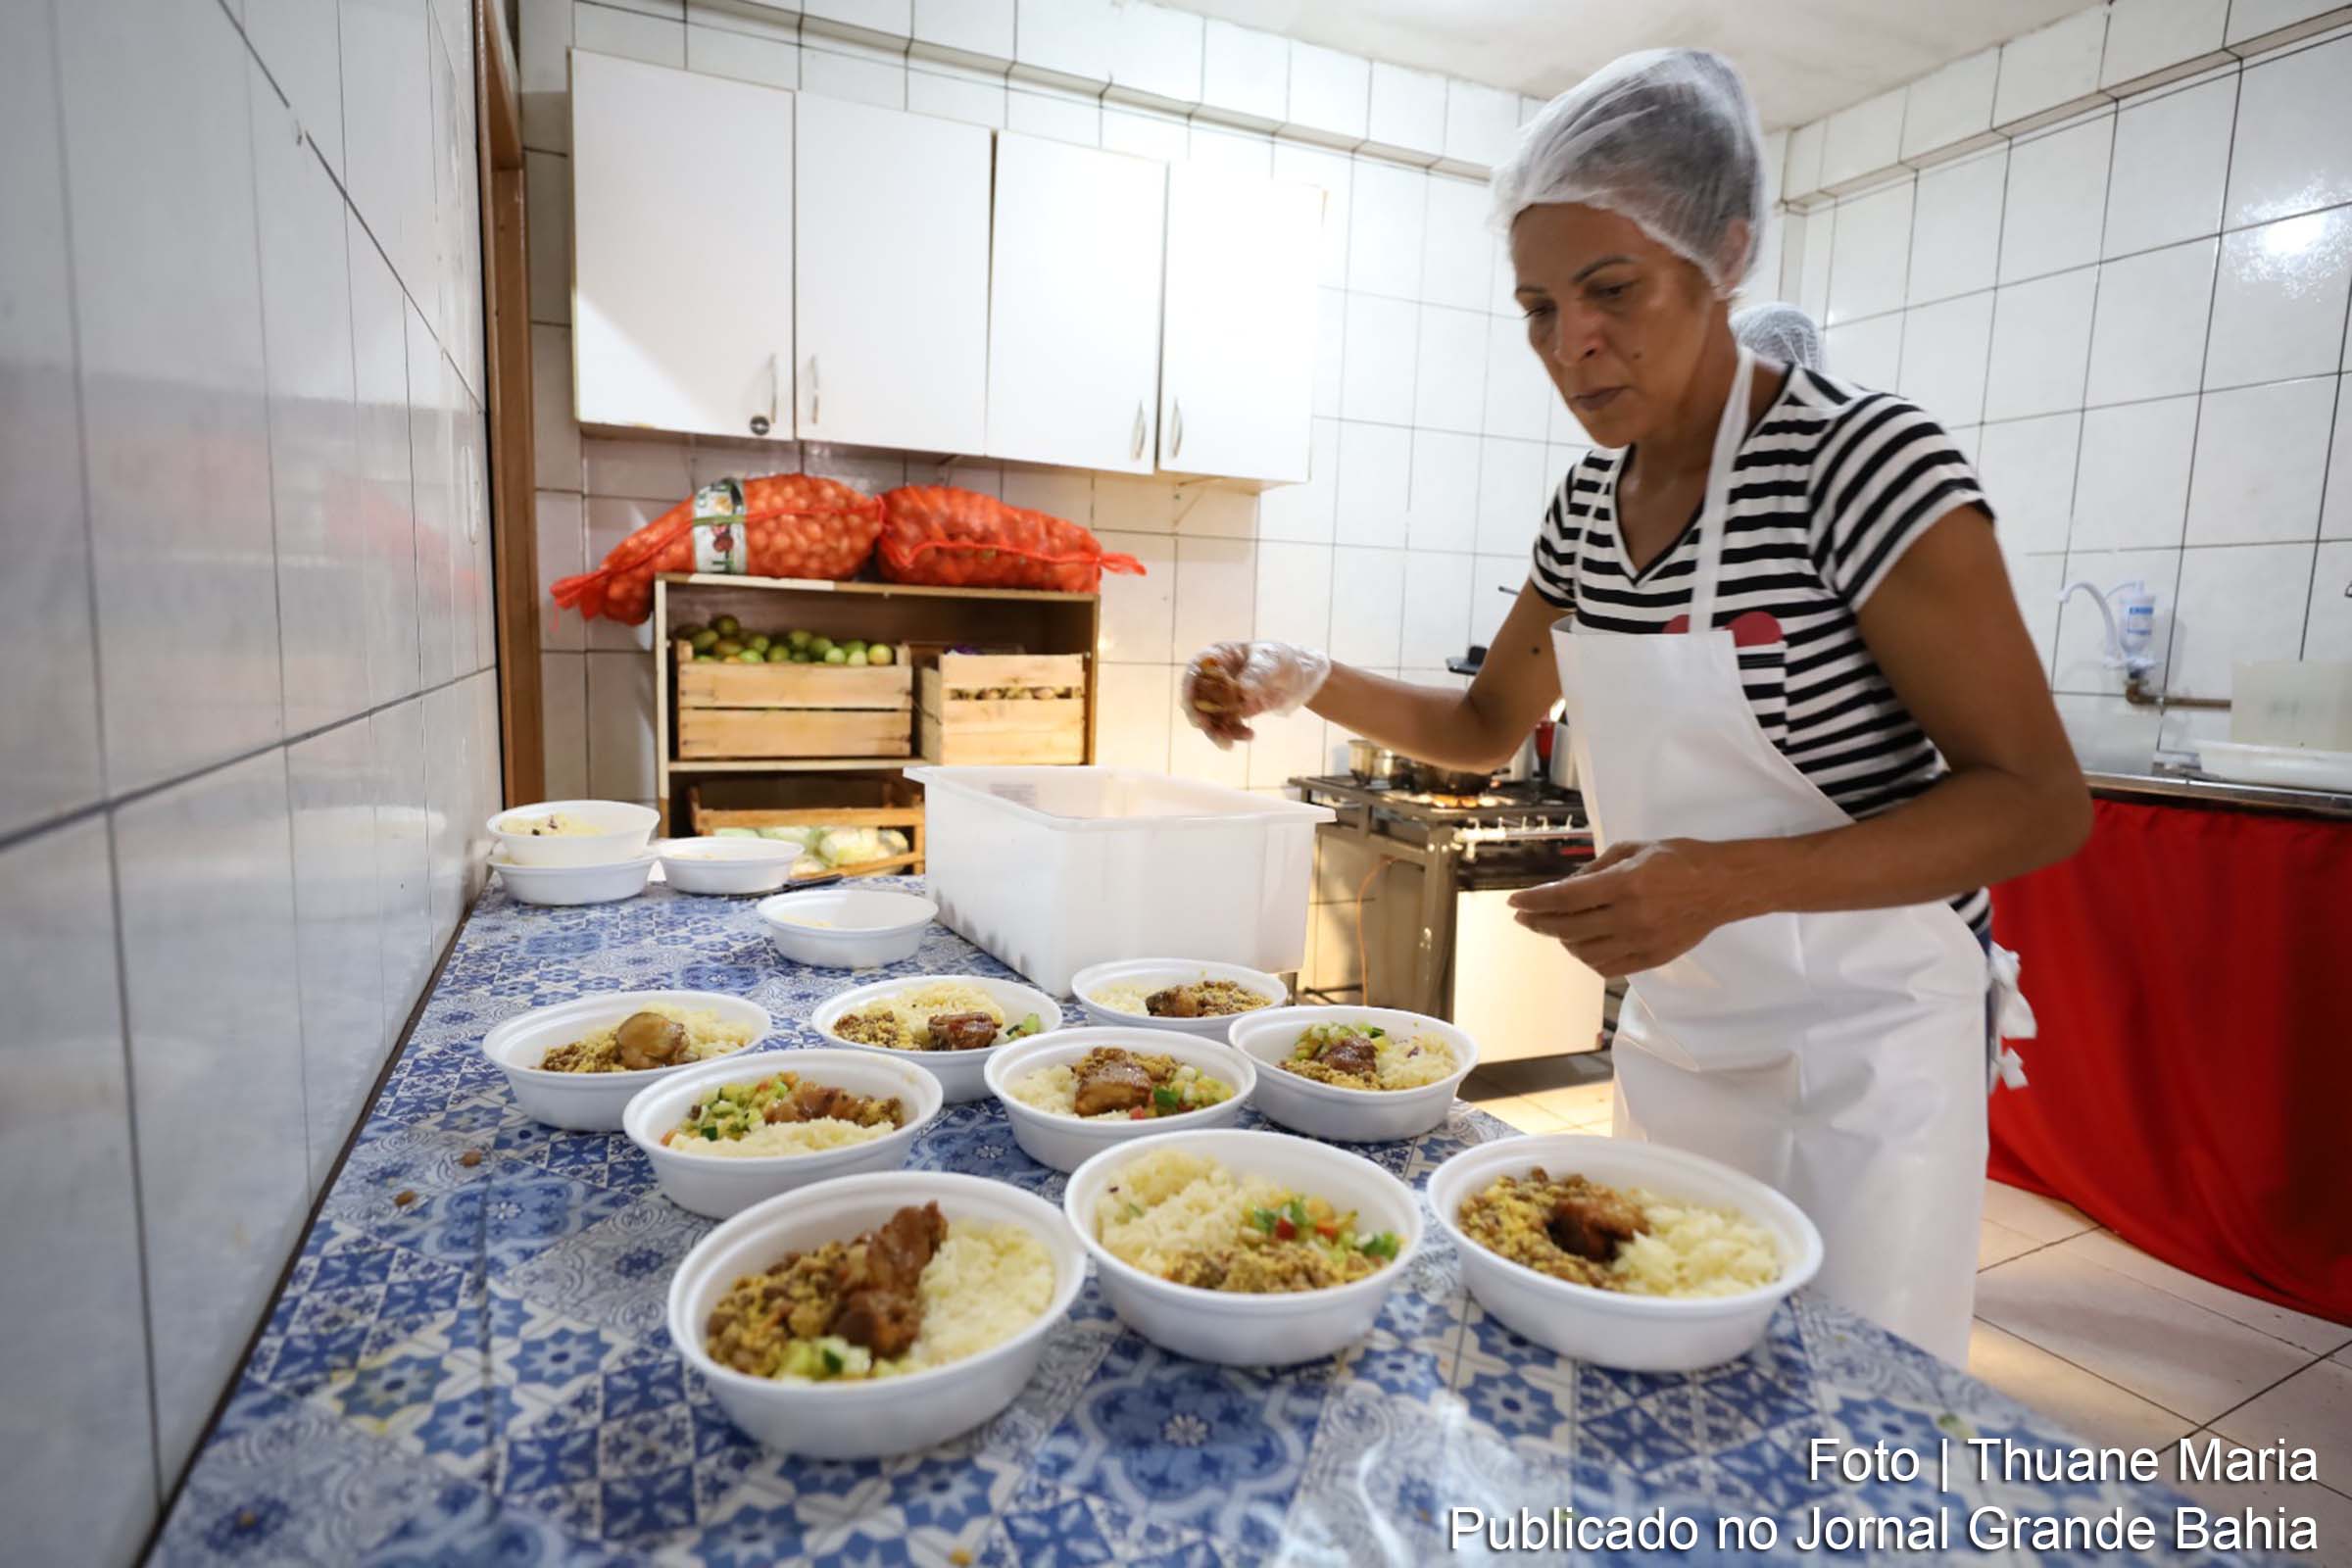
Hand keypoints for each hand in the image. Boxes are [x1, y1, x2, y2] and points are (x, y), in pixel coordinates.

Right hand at [1179, 641, 1332, 748]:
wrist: (1299, 677)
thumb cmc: (1280, 659)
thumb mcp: (1271, 660)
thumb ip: (1257, 673)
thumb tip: (1242, 690)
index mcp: (1217, 657)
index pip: (1194, 671)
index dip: (1188, 689)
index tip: (1191, 707)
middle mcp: (1214, 677)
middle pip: (1197, 698)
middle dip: (1200, 717)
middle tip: (1208, 729)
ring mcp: (1222, 697)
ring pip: (1210, 717)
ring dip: (1216, 732)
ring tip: (1229, 743)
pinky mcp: (1233, 712)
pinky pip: (1227, 726)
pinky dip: (1234, 734)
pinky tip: (1249, 736)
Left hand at [1507, 839, 1745, 977]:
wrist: (1723, 886)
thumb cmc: (1679, 859)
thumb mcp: (1634, 849)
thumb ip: (1596, 868)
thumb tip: (1564, 886)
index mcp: (1624, 884)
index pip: (1565, 898)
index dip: (1534, 901)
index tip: (1513, 903)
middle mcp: (1629, 917)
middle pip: (1568, 928)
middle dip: (1539, 922)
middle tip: (1524, 917)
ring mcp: (1641, 942)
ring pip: (1584, 953)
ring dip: (1564, 941)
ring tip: (1557, 929)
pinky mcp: (1652, 959)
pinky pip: (1608, 968)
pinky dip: (1588, 958)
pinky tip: (1583, 945)